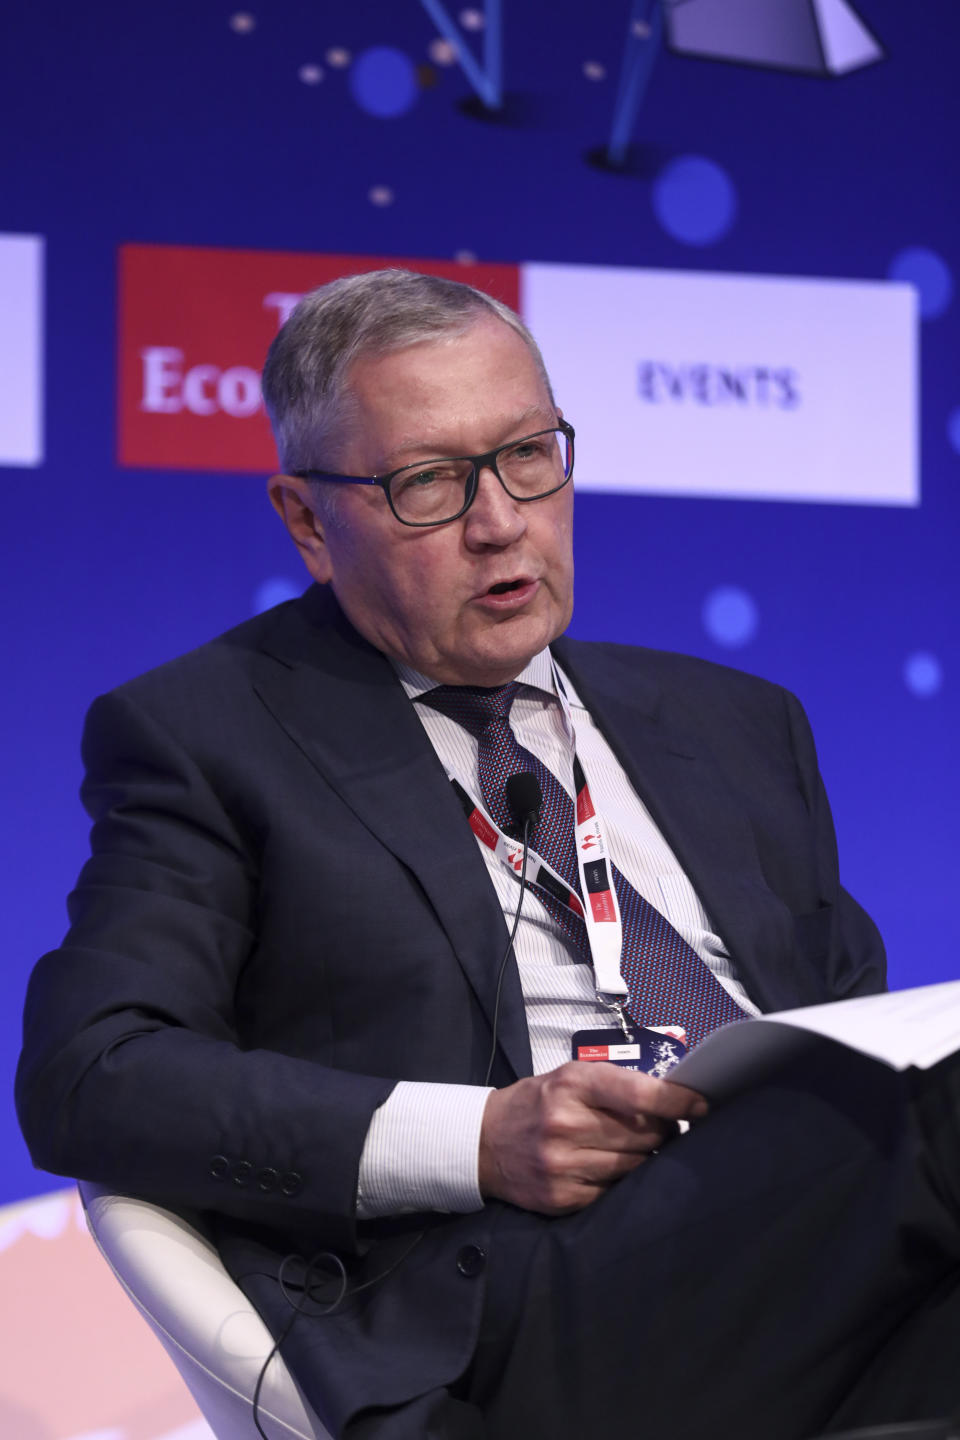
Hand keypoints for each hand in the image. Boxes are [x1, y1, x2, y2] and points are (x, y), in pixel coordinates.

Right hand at [478, 1061, 707, 1214]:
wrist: (485, 1142)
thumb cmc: (538, 1102)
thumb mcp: (570, 1077)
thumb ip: (616, 1086)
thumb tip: (673, 1103)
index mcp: (572, 1085)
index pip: (638, 1093)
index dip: (677, 1101)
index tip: (702, 1106)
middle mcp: (567, 1124)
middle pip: (644, 1135)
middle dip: (663, 1132)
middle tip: (665, 1129)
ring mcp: (564, 1165)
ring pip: (634, 1167)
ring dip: (648, 1159)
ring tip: (641, 1150)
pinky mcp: (563, 1198)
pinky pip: (615, 1193)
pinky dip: (624, 1184)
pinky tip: (617, 1172)